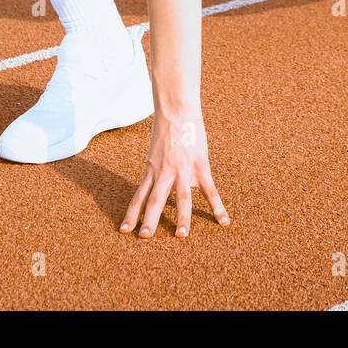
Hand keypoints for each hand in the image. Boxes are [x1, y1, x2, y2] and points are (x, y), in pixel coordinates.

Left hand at [120, 111, 228, 237]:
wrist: (177, 109)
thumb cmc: (167, 128)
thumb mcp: (157, 151)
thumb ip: (162, 170)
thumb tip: (177, 186)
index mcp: (152, 170)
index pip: (139, 196)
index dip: (131, 214)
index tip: (123, 230)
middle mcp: (164, 172)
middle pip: (155, 200)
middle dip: (150, 220)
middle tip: (144, 237)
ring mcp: (183, 169)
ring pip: (181, 197)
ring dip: (181, 217)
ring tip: (181, 236)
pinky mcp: (200, 165)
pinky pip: (209, 189)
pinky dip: (217, 206)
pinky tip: (223, 221)